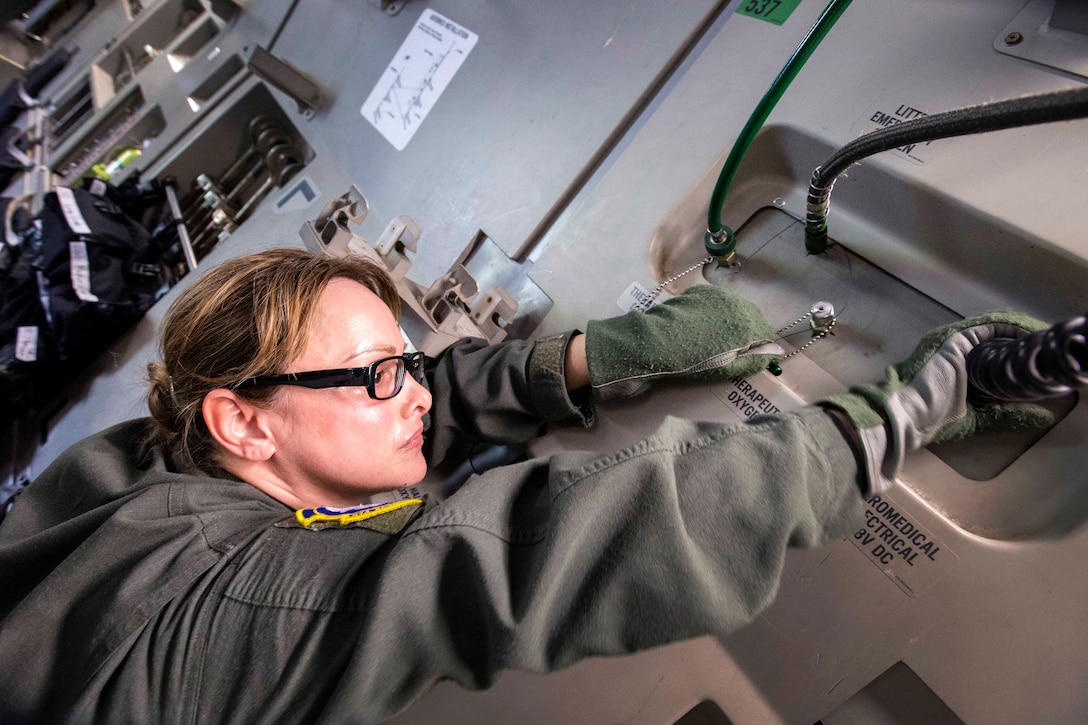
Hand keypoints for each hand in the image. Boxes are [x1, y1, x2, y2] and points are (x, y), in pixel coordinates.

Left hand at [584, 283, 781, 400]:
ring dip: (732, 320)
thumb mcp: (728, 368)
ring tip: (718, 338)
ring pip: (734, 307)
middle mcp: (735, 303)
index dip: (762, 345)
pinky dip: (715, 312)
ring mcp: (716, 295)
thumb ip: (753, 360)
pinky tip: (702, 326)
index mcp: (746, 323)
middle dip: (749, 331)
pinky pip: (715, 302)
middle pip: (752, 316)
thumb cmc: (693, 362)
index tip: (755, 356)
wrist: (654, 344)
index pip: (766, 332)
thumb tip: (772, 355)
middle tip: (736, 349)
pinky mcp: (698, 292)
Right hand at [821, 311, 1054, 493]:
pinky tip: (1031, 332)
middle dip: (1024, 344)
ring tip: (1044, 338)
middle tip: (1048, 350)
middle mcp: (961, 355)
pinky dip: (1012, 327)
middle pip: (999, 343)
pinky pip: (991, 327)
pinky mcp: (958, 339)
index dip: (1018, 359)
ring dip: (1022, 333)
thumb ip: (1007, 415)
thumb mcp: (979, 418)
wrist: (907, 414)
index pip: (996, 360)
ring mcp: (958, 345)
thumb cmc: (934, 419)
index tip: (1042, 364)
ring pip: (998, 332)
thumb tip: (1044, 416)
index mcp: (963, 372)